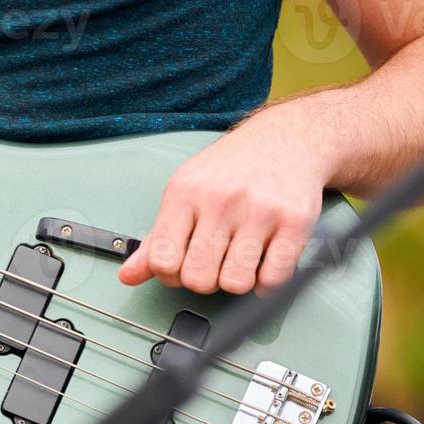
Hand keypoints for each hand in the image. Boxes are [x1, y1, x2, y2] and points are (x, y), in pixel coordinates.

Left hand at [118, 109, 335, 294]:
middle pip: (198, 278)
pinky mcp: (295, 222)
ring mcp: (260, 211)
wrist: (286, 139)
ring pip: (235, 283)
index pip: (163, 261)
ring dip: (235, 282)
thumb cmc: (232, 169)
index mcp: (185, 193)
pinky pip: (273, 278)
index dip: (170, 275)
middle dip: (203, 282)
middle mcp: (221, 200)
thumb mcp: (185, 192)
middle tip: (212, 265)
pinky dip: (266, 284)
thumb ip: (157, 238)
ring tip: (238, 262)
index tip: (181, 267)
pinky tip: (262, 265)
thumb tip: (128, 275)